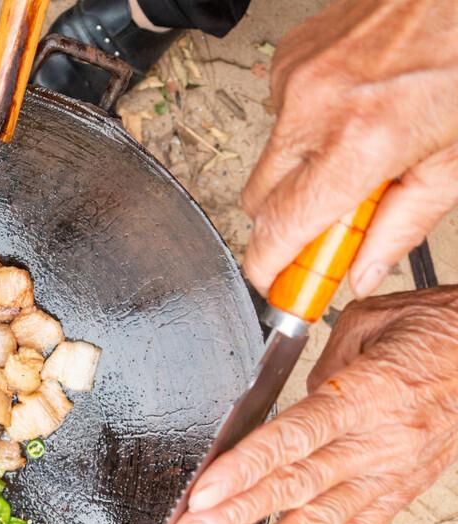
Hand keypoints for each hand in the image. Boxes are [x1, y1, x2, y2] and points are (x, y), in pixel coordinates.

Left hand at [170, 287, 457, 523]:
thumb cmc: (428, 329)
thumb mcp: (366, 326)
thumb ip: (318, 371)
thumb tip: (283, 405)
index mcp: (364, 394)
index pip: (293, 438)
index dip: (245, 468)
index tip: (204, 493)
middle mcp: (379, 440)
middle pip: (297, 485)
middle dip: (237, 515)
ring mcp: (393, 471)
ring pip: (325, 520)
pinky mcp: (405, 489)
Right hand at [242, 0, 457, 297]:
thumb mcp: (455, 161)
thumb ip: (401, 226)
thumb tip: (361, 270)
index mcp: (360, 143)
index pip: (280, 231)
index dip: (274, 270)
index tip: (282, 288)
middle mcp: (316, 110)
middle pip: (260, 203)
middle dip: (290, 223)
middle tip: (334, 225)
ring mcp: (295, 79)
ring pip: (269, 159)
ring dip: (303, 169)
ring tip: (359, 148)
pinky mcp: (289, 58)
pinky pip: (279, 116)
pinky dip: (308, 126)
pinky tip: (352, 109)